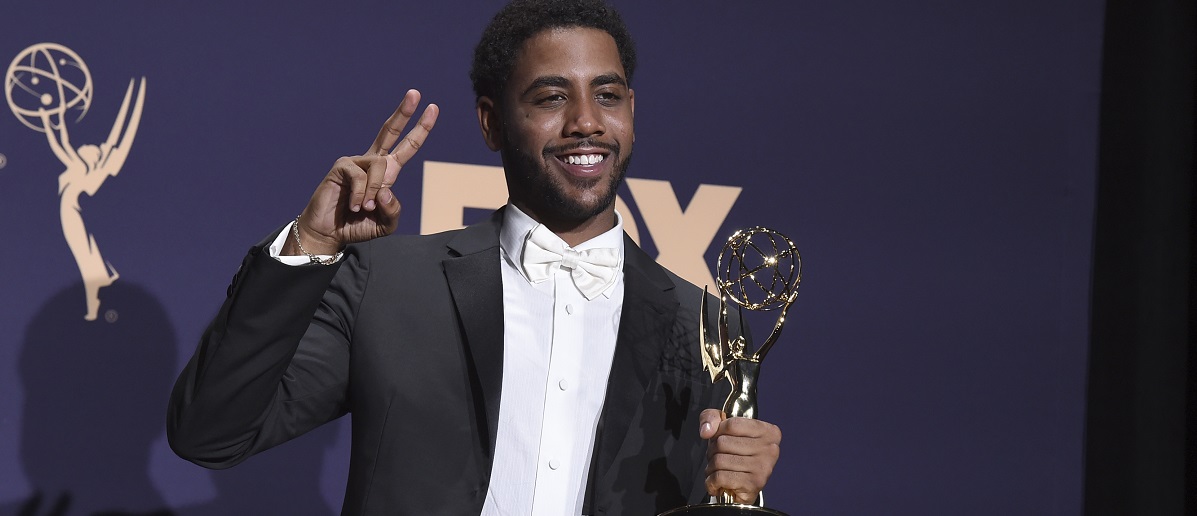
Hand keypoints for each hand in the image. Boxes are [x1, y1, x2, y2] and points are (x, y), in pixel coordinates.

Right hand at [284, 89, 438, 254]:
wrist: (329, 233)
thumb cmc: (357, 225)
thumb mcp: (385, 223)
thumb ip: (393, 209)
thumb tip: (386, 188)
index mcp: (387, 173)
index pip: (407, 147)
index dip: (421, 129)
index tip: (433, 108)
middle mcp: (372, 162)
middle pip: (390, 132)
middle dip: (404, 112)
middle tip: (415, 93)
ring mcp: (356, 162)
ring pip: (381, 165)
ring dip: (375, 192)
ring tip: (364, 208)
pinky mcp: (341, 166)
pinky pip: (361, 176)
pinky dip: (361, 195)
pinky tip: (354, 206)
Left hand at [699, 408, 781, 503]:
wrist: (743, 487)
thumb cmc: (735, 454)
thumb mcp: (723, 428)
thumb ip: (711, 417)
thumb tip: (706, 431)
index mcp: (767, 431)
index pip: (732, 424)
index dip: (718, 432)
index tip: (719, 438)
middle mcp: (769, 449)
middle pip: (723, 442)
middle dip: (712, 451)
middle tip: (718, 457)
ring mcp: (763, 467)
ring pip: (719, 461)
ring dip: (711, 468)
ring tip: (718, 471)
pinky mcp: (753, 484)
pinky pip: (720, 477)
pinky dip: (712, 481)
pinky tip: (718, 483)